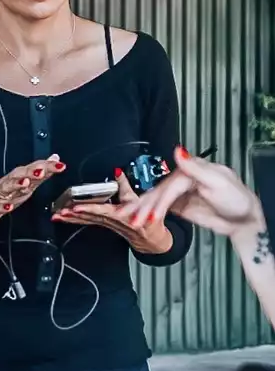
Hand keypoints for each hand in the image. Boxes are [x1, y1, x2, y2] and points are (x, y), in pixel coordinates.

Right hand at [0, 153, 66, 226]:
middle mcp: (11, 182)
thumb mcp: (27, 182)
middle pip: (22, 174)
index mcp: (20, 177)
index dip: (48, 166)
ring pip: (9, 187)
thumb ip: (41, 171)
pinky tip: (8, 207)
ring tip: (26, 183)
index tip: (60, 164)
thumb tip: (55, 158)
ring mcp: (1, 194)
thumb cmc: (5, 194)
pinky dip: (3, 206)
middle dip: (32, 171)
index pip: (35, 168)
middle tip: (43, 169)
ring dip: (17, 184)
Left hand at [51, 169, 172, 254]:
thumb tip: (117, 171)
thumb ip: (125, 185)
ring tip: (57, 215)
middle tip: (59, 212)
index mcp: (118, 214)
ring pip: (85, 221)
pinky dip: (74, 220)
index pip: (101, 211)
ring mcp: (105, 224)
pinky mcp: (103, 225)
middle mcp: (110, 221)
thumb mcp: (138, 200)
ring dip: (70, 219)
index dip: (88, 209)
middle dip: (72, 216)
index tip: (76, 207)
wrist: (150, 239)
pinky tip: (64, 218)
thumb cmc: (147, 219)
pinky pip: (86, 223)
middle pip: (88, 217)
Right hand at [118, 146, 263, 237]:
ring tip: (126, 218)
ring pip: (155, 200)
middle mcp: (182, 180)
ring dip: (140, 209)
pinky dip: (147, 212)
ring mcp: (179, 193)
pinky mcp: (179, 205)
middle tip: (131, 218)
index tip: (150, 215)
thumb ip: (195, 168)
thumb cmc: (237, 198)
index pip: (169, 187)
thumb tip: (178, 150)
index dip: (159, 201)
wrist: (244, 220)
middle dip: (144, 207)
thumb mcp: (219, 181)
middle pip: (158, 193)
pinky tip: (136, 216)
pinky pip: (159, 208)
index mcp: (190, 171)